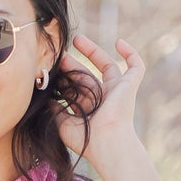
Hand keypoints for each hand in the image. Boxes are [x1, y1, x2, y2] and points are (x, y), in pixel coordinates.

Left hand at [52, 33, 144, 170]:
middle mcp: (104, 99)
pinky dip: (130, 54)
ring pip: (106, 65)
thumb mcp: (62, 123)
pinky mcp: (130, 85)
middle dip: (73, 64)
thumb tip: (45, 95)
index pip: (77, 88)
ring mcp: (118, 91)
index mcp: (90, 109)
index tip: (53, 68)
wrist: (107, 142)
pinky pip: (136, 67)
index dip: (66, 77)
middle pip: (88, 75)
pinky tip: (119, 42)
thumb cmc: (85, 139)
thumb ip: (54, 108)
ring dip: (92, 51)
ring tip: (77, 39)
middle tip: (60, 54)